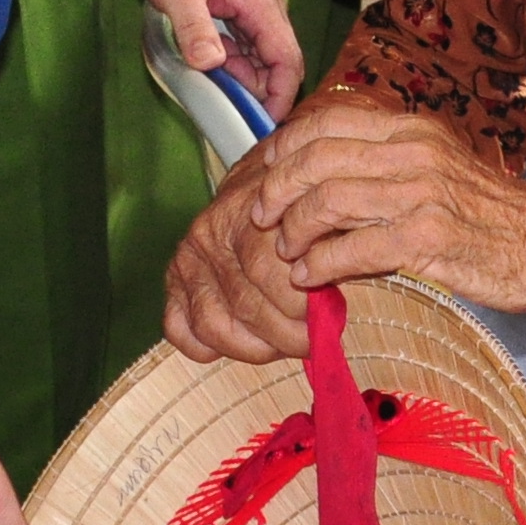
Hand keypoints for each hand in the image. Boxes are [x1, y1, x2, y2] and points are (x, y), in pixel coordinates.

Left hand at [131, 0, 303, 109]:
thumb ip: (193, 27)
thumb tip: (211, 65)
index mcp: (259, 3)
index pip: (287, 59)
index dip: (282, 96)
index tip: (265, 125)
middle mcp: (266, 7)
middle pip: (279, 63)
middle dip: (261, 93)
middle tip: (229, 113)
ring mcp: (255, 6)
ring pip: (262, 55)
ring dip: (244, 79)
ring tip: (214, 90)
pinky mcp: (241, 6)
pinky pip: (247, 44)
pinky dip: (234, 62)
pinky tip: (211, 69)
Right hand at [162, 139, 315, 364]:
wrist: (269, 176)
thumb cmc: (303, 198)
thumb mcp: (324, 203)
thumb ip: (334, 238)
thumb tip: (350, 279)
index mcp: (248, 208)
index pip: (267, 270)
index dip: (301, 306)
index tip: (330, 318)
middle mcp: (210, 232)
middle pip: (246, 302)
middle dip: (286, 334)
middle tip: (313, 340)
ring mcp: (189, 258)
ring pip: (214, 323)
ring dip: (255, 347)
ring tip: (284, 345)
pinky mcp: (175, 280)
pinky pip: (178, 328)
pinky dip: (207, 348)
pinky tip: (242, 344)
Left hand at [253, 98, 525, 318]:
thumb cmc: (493, 214)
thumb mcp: (440, 165)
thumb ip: (390, 159)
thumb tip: (327, 171)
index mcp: (413, 127)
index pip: (328, 120)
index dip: (286, 146)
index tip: (265, 170)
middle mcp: (414, 151)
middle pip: (318, 156)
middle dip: (278, 187)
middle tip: (261, 215)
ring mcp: (422, 193)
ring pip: (329, 200)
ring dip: (295, 228)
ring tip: (285, 250)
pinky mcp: (428, 240)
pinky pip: (354, 248)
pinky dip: (320, 264)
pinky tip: (308, 278)